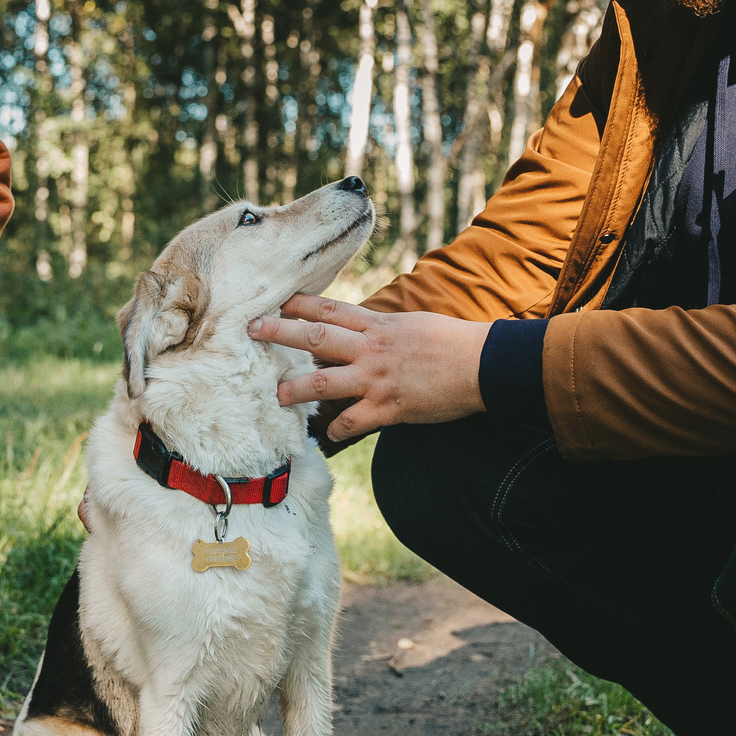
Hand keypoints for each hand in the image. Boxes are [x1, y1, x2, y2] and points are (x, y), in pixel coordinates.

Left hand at [248, 295, 487, 442]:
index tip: (276, 300)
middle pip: (316, 337)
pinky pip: (353, 421)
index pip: (331, 310)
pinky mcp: (389, 407)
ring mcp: (377, 378)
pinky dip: (337, 429)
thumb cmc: (453, 342)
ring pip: (324, 381)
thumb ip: (383, 328)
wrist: (484, 364)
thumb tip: (364, 329)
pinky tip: (326, 435)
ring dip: (295, 390)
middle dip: (280, 332)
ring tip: (277, 396)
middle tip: (251, 329)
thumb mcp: (413, 324)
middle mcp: (371, 349)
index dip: (300, 305)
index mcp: (378, 326)